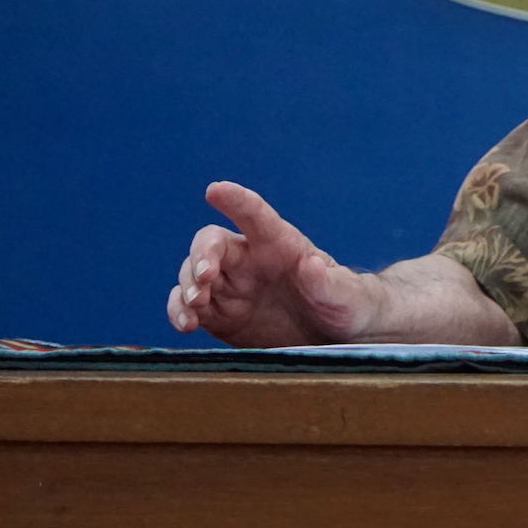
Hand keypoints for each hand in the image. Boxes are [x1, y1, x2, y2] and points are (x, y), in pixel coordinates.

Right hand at [166, 181, 380, 347]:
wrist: (339, 337)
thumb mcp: (346, 297)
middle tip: (205, 279)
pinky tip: (185, 324)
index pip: (256, 216)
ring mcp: (232, 287)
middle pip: (212, 244)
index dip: (237, 201)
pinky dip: (179, 311)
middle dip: (202, 256)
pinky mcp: (221, 316)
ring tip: (194, 307)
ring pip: (194, 274)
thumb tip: (312, 265)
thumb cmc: (348, 306)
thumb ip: (330, 283)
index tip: (216, 190)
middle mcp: (251, 261)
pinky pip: (188, 306)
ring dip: (187, 286)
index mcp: (281, 245)